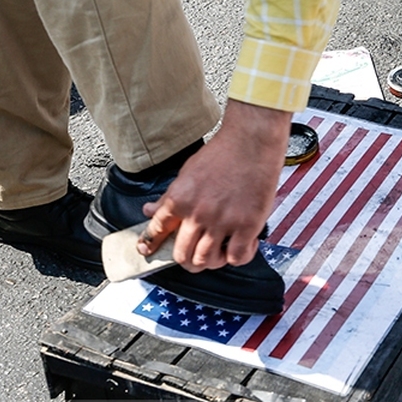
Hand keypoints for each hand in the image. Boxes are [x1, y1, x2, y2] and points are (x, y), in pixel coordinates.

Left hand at [136, 100, 292, 271]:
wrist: (252, 139)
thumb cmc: (224, 151)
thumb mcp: (187, 172)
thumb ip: (169, 196)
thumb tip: (150, 210)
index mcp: (180, 199)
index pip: (156, 231)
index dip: (151, 244)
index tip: (149, 251)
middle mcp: (198, 213)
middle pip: (182, 255)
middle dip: (186, 261)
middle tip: (194, 257)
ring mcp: (223, 221)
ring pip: (207, 260)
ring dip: (211, 262)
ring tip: (219, 253)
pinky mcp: (247, 225)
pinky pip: (237, 256)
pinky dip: (238, 257)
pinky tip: (242, 246)